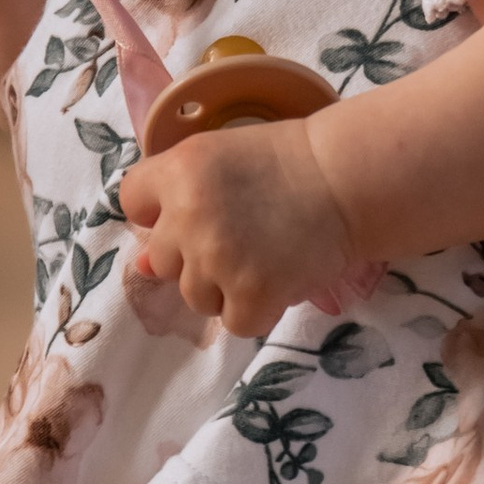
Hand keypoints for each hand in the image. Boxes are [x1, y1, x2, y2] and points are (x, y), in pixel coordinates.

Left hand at [118, 116, 362, 338]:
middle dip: (196, 255)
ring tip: (266, 255)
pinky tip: (280, 278)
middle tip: (244, 234)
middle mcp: (187, 215)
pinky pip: (234, 322)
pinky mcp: (250, 295)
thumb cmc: (289, 162)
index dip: (161, 211)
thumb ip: (175, 202)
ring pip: (196, 297)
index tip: (196, 210)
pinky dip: (258, 309)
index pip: (134, 201)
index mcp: (178, 170)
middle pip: (164, 260)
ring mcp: (217, 258)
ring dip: (226, 286)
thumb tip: (142, 267)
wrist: (349, 180)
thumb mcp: (222, 161)